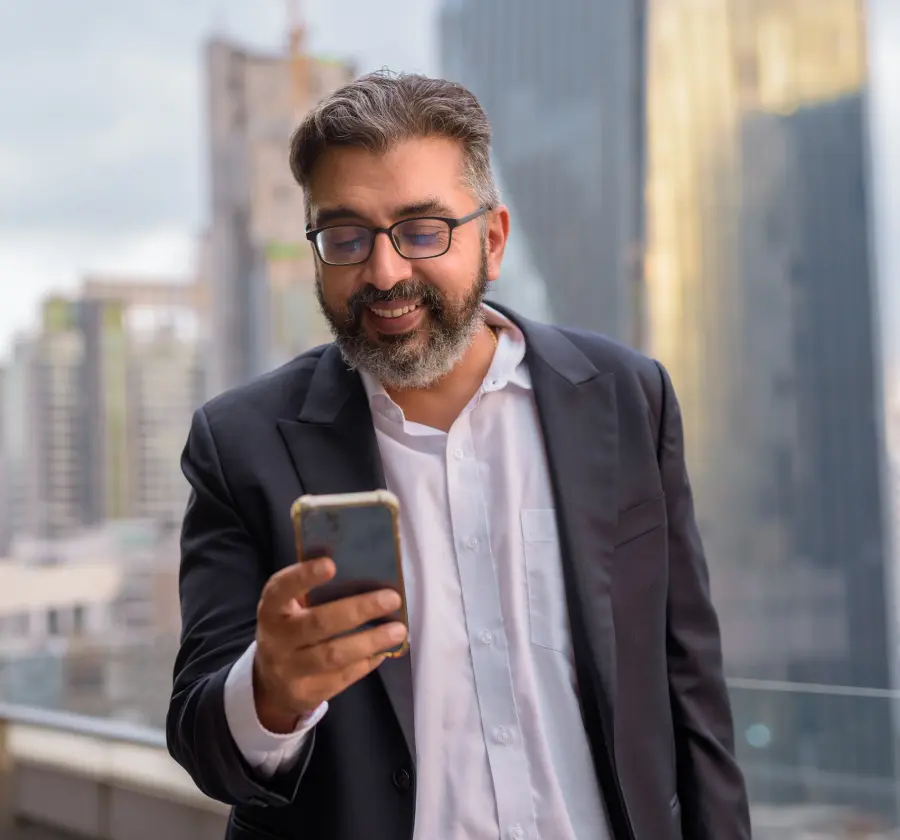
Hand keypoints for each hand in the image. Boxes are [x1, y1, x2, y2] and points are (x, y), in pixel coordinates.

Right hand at [252, 557, 406, 732]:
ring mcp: (288, 670)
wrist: (271, 682)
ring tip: (398, 630)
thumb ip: (317, 594)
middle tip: (392, 598)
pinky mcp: (305, 694)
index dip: (304, 576)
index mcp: (272, 609)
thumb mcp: (292, 609)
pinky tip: (384, 650)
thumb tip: (368, 576)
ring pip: (333, 655)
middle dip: (358, 610)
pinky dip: (367, 662)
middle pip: (318, 623)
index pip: (282, 589)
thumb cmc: (293, 629)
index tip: (331, 564)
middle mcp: (276, 639)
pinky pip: (342, 677)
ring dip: (370, 641)